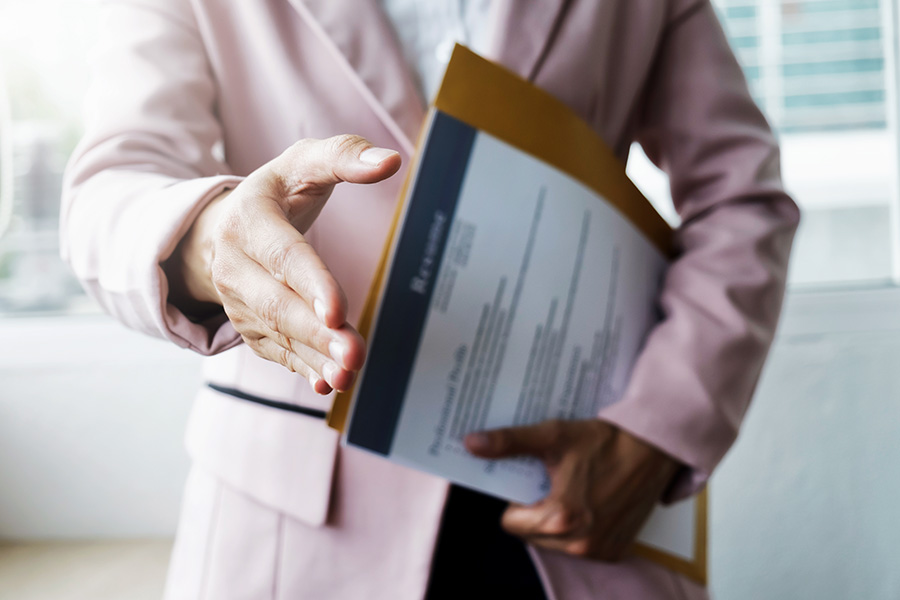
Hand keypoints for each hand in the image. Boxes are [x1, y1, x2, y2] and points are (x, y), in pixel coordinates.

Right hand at [166, 135, 401, 393]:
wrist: (223, 227)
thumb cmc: (278, 192)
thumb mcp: (303, 162)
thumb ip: (344, 155)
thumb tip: (390, 161)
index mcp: (248, 218)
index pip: (283, 255)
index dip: (310, 283)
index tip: (337, 312)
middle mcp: (234, 264)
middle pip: (277, 304)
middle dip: (317, 333)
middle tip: (356, 354)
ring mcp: (238, 300)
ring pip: (278, 334)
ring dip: (314, 357)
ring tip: (349, 375)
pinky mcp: (248, 325)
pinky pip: (276, 351)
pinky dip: (303, 369)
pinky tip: (328, 383)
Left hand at [465, 420, 679, 560]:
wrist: (655, 447)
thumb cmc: (604, 440)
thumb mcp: (553, 435)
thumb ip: (509, 442)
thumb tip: (471, 444)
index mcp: (560, 518)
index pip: (510, 522)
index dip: (516, 499)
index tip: (533, 479)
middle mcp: (580, 544)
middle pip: (532, 535)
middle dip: (535, 510)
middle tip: (554, 481)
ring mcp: (600, 551)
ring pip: (555, 544)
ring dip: (558, 521)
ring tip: (574, 489)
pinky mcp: (616, 552)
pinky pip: (583, 547)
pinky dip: (582, 529)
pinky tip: (593, 501)